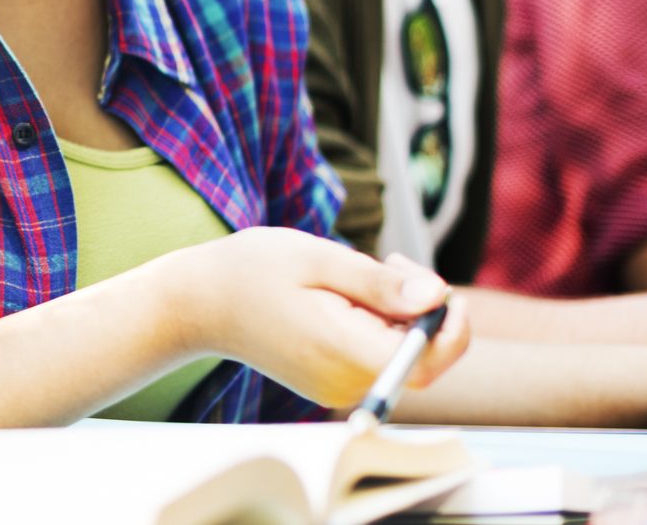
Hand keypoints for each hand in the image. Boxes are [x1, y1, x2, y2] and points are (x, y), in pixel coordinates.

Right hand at [159, 227, 469, 407]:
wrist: (196, 303)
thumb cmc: (251, 272)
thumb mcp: (319, 259)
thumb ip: (380, 283)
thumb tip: (437, 295)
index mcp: (344, 353)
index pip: (427, 361)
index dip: (450, 327)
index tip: (439, 287)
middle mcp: (344, 382)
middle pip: (418, 359)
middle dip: (422, 310)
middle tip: (391, 263)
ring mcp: (335, 387)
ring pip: (398, 355)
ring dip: (397, 313)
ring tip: (358, 274)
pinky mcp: (328, 380)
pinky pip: (374, 356)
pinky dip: (376, 324)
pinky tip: (346, 295)